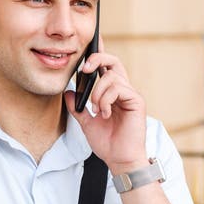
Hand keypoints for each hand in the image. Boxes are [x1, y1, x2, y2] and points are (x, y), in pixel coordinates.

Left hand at [64, 44, 147, 173]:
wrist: (119, 160)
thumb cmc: (107, 143)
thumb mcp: (86, 122)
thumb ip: (77, 107)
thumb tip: (67, 92)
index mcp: (112, 93)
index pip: (106, 67)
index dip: (98, 54)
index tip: (90, 43)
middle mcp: (123, 90)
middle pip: (112, 61)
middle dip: (96, 60)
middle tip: (83, 69)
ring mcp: (131, 95)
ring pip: (111, 77)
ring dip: (97, 92)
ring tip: (95, 109)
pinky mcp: (136, 101)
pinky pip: (118, 88)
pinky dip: (106, 100)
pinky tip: (104, 114)